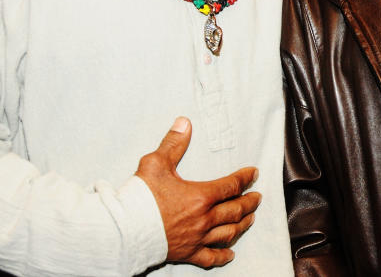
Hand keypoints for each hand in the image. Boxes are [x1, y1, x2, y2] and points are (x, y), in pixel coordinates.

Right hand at [136, 117, 261, 267]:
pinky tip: (230, 254)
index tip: (254, 173)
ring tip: (250, 219)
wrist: (123, 232)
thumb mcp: (156, 164)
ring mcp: (197, 238)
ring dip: (242, 225)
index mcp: (200, 196)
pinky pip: (210, 257)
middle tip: (257, 197)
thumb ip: (173, 143)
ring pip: (228, 233)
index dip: (245, 178)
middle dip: (249, 202)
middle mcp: (204, 219)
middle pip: (235, 210)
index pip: (231, 185)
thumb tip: (184, 122)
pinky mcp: (187, 253)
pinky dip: (223, 256)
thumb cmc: (139, 198)